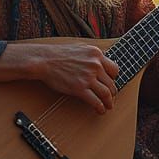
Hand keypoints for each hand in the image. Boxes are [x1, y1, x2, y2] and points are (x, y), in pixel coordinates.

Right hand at [0, 41, 119, 112]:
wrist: (44, 60)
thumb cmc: (58, 54)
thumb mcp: (80, 48)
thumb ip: (92, 55)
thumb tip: (100, 62)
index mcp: (96, 54)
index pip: (114, 69)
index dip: (113, 78)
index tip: (110, 83)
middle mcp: (95, 65)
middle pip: (111, 83)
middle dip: (112, 92)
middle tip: (110, 98)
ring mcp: (88, 77)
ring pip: (107, 93)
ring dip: (109, 102)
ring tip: (108, 106)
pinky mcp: (80, 88)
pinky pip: (96, 101)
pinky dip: (100, 108)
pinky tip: (100, 110)